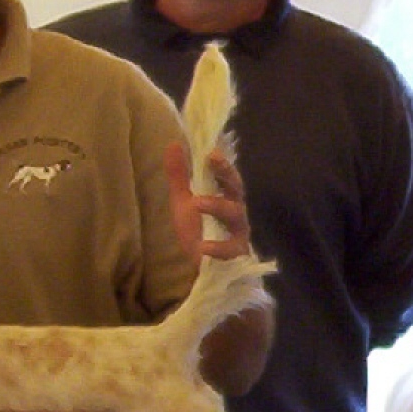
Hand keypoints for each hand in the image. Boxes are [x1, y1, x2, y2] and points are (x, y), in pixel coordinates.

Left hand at [168, 142, 250, 261]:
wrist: (206, 268)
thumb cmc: (199, 230)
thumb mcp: (184, 201)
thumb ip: (179, 175)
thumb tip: (174, 143)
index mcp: (224, 195)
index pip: (226, 174)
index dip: (221, 161)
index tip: (211, 150)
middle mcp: (235, 209)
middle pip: (236, 188)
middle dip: (227, 174)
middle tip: (213, 160)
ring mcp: (238, 231)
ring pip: (234, 214)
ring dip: (217, 205)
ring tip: (196, 202)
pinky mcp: (236, 254)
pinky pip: (230, 249)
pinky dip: (218, 247)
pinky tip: (203, 247)